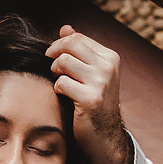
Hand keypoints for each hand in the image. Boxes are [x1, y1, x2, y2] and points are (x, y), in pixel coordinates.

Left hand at [46, 25, 132, 163]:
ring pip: (63, 62)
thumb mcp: (91, 73)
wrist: (105, 136)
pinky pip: (61, 83)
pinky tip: (65, 97)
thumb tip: (65, 27)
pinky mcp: (90, 99)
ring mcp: (101, 83)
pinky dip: (58, 90)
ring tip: (61, 83)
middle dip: (54, 54)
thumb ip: (79, 50)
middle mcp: (108, 67)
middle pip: (69, 45)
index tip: (54, 56)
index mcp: (110, 58)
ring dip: (56, 73)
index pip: (77, 38)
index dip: (59, 45)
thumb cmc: (94, 103)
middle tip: (52, 67)